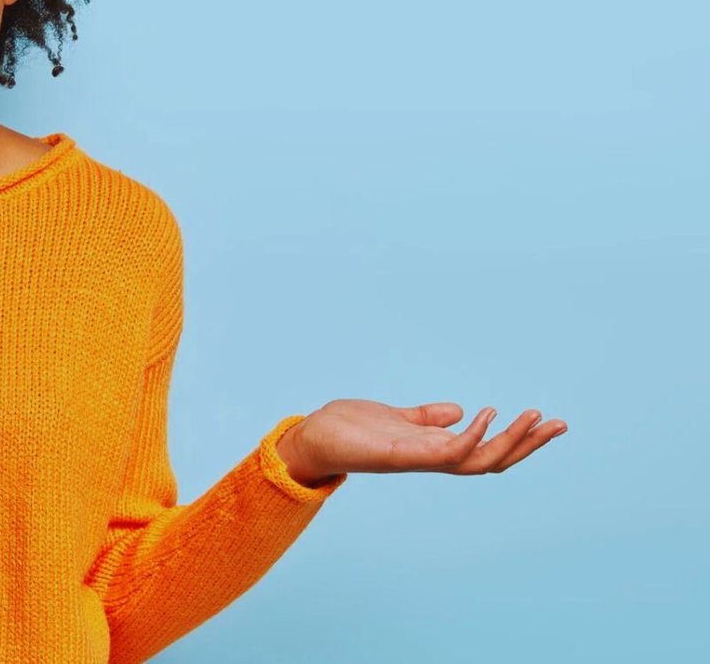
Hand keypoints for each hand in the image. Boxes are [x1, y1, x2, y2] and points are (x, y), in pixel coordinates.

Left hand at [277, 399, 566, 483]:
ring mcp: (419, 458)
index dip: (518, 440)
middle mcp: (432, 458)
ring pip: (478, 460)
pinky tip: (487, 414)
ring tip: (535, 416)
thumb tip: (456, 412)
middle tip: (560, 423)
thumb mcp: (396, 418)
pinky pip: (446, 452)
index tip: (547, 421)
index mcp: (433, 448)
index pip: (487, 450)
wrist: (311, 438)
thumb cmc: (349, 430)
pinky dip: (471, 436)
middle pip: (493, 460)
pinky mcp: (401, 454)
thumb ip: (426, 419)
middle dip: (529, 444)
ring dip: (510, 440)